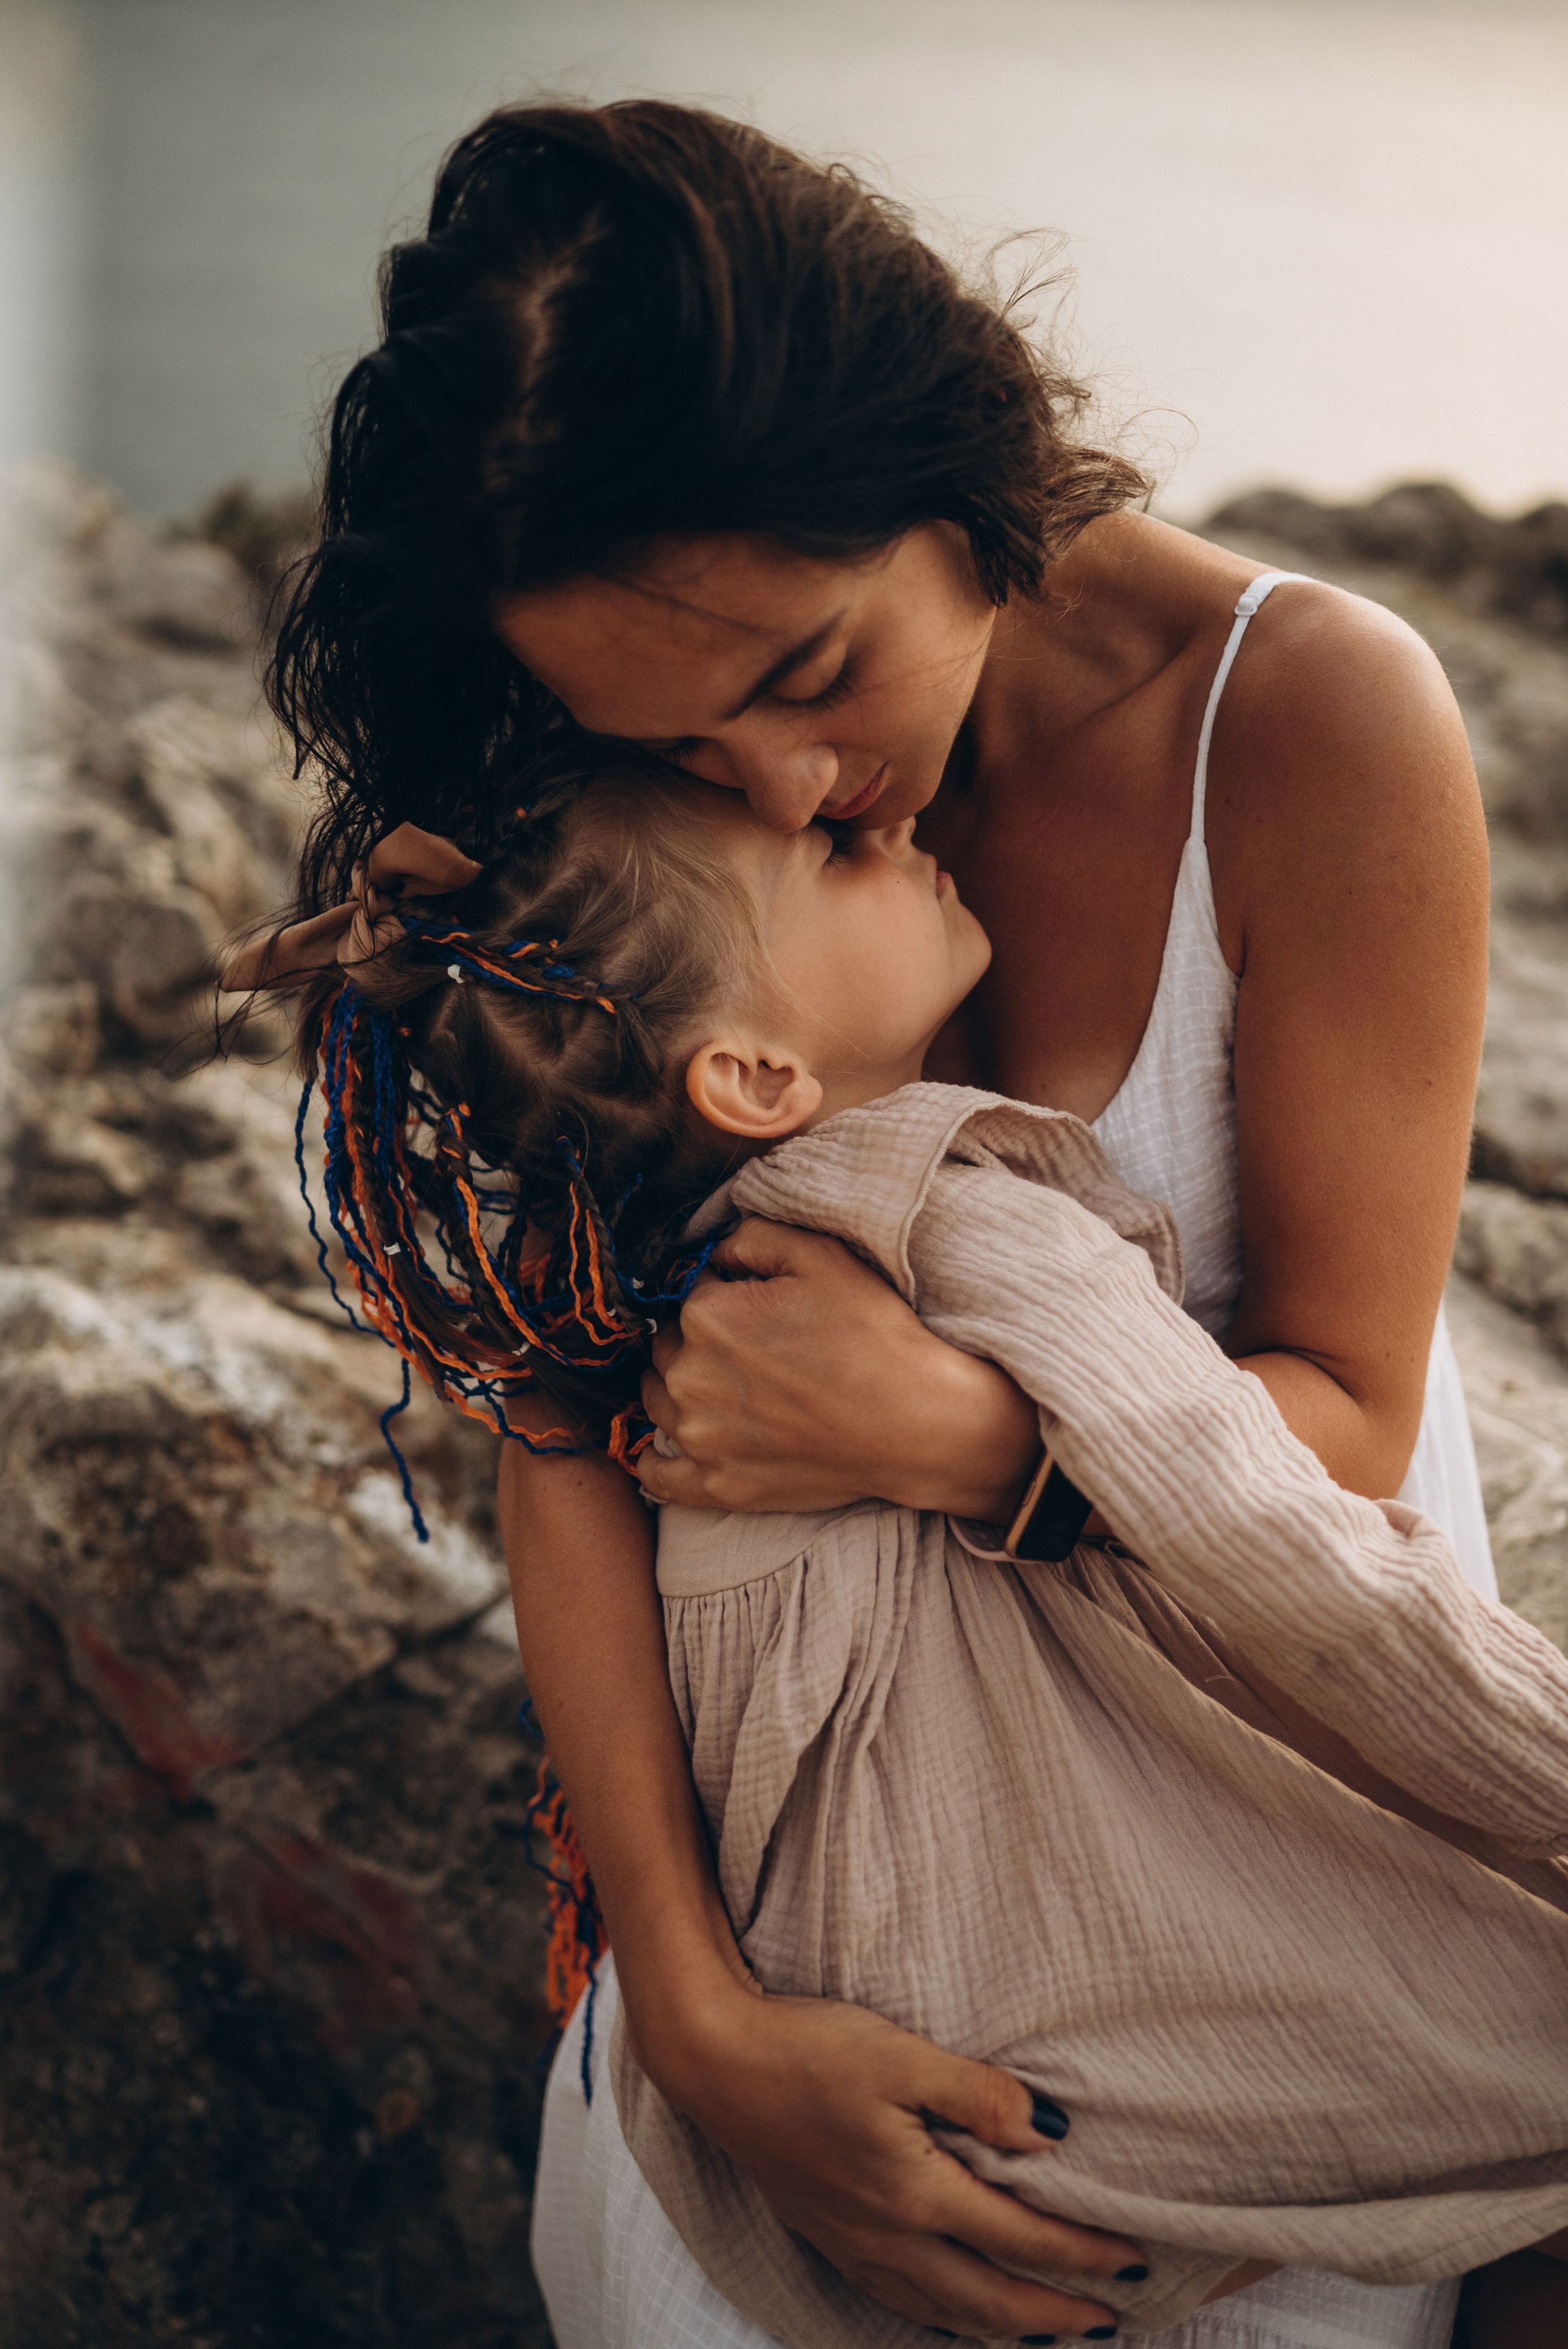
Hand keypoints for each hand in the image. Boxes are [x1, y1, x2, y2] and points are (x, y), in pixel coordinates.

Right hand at [634, 1976, 1135, 2338]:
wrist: (713, 2063)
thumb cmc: (807, 2048)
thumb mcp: (900, 2054)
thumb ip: (979, 2096)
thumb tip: (1051, 2136)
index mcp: (916, 2193)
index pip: (1022, 2239)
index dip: (1083, 2253)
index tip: (1134, 2259)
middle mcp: (888, 2236)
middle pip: (989, 2300)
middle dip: (1054, 2314)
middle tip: (1109, 2319)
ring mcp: (853, 2243)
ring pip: (943, 2312)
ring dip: (1002, 2327)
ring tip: (1045, 2331)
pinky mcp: (826, 2234)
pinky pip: (897, 2301)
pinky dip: (940, 2319)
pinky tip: (949, 2318)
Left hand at [638, 1217, 1039, 1517]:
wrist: (915, 1422)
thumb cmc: (874, 1335)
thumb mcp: (821, 1256)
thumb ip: (753, 1237)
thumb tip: (716, 1249)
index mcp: (707, 1315)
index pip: (688, 1292)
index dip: (720, 1293)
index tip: (755, 1305)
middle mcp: (690, 1377)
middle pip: (668, 1346)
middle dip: (695, 1340)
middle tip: (750, 1347)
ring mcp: (700, 1437)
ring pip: (657, 1400)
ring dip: (676, 1388)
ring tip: (723, 1387)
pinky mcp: (718, 1485)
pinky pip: (657, 1476)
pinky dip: (653, 1463)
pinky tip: (661, 1452)